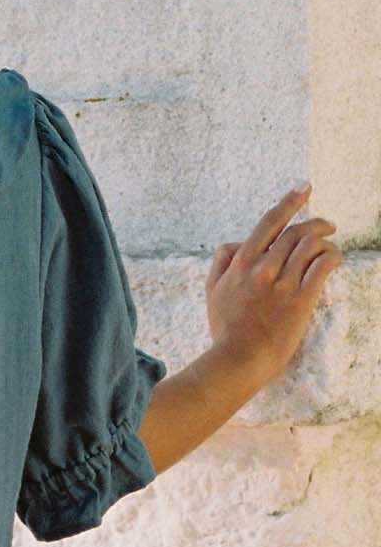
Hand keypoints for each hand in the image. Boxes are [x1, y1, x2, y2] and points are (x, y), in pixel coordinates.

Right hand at [206, 184, 342, 382]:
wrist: (240, 358)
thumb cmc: (226, 328)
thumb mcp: (211, 291)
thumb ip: (221, 263)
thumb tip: (235, 243)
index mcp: (241, 263)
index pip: (268, 222)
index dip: (288, 202)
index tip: (304, 188)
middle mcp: (263, 268)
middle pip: (295, 231)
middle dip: (315, 222)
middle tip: (326, 224)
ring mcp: (282, 283)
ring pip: (311, 245)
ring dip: (325, 239)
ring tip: (331, 242)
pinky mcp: (301, 298)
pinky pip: (322, 266)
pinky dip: (332, 256)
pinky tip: (334, 259)